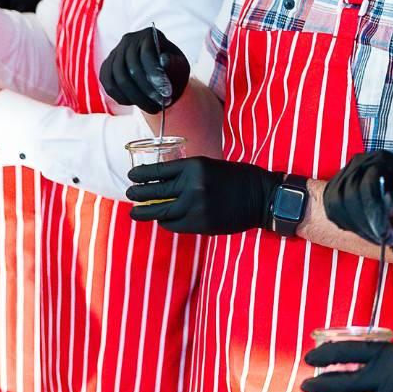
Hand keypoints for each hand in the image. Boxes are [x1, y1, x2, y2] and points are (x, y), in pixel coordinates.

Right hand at [99, 27, 189, 113]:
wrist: (160, 73)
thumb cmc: (173, 68)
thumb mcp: (180, 66)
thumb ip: (174, 64)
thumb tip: (164, 61)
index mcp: (149, 35)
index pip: (147, 55)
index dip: (156, 76)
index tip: (167, 93)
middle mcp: (129, 40)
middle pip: (132, 69)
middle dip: (148, 91)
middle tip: (162, 105)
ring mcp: (115, 53)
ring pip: (119, 79)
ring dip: (136, 98)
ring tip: (153, 108)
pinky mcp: (106, 67)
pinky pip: (109, 84)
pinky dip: (121, 97)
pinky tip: (136, 104)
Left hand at [126, 156, 281, 234]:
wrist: (262, 198)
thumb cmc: (238, 178)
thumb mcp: (211, 167)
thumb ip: (188, 174)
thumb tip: (161, 183)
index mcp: (195, 166)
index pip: (157, 171)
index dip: (141, 175)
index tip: (132, 176)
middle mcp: (192, 186)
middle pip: (154, 192)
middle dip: (138, 194)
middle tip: (130, 194)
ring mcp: (196, 206)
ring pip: (161, 212)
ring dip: (145, 212)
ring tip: (136, 212)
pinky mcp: (200, 224)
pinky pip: (174, 225)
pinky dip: (166, 222)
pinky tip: (164, 220)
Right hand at [322, 150, 392, 249]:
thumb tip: (388, 200)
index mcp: (384, 160)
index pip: (369, 185)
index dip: (374, 212)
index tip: (384, 234)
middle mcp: (360, 162)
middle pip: (349, 195)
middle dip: (365, 223)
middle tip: (382, 240)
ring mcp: (345, 174)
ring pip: (337, 204)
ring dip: (357, 227)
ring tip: (378, 237)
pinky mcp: (335, 189)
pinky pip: (333, 210)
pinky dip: (349, 225)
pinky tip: (367, 231)